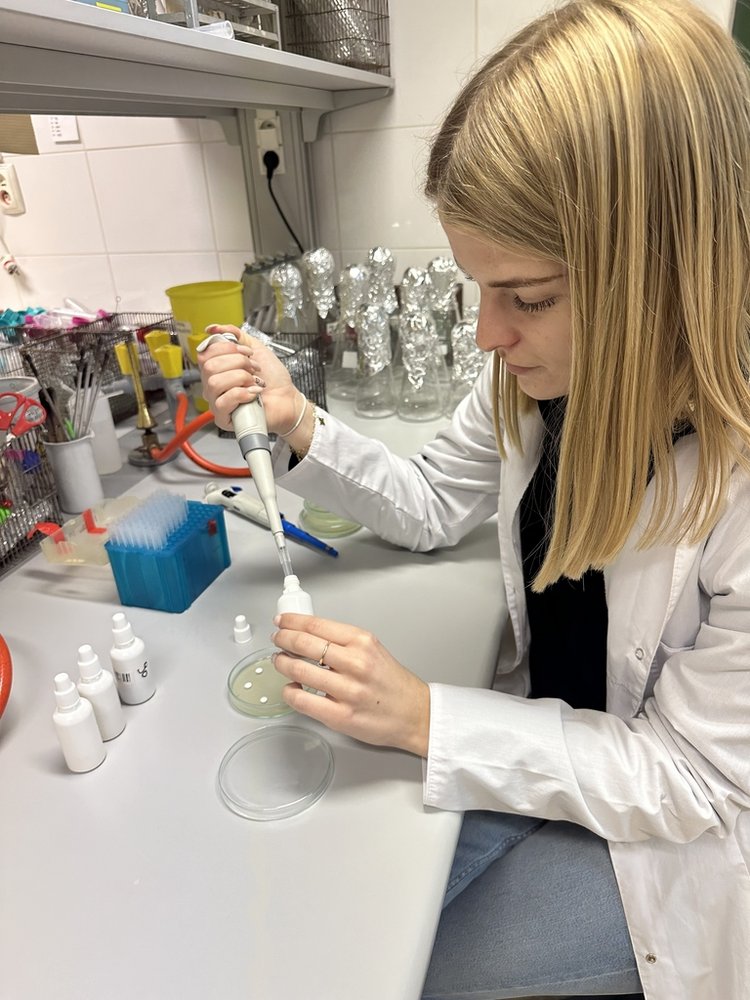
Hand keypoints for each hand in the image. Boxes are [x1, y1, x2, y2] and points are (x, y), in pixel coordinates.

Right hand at [197, 323, 299, 433]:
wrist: (288, 399)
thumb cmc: (273, 379)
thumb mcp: (255, 349)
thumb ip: (236, 335)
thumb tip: (213, 328)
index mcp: (217, 368)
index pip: (205, 353)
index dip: (227, 349)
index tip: (247, 353)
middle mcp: (213, 385)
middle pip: (209, 366)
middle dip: (237, 363)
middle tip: (254, 368)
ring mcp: (217, 401)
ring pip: (215, 383)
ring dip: (241, 378)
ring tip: (254, 382)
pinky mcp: (224, 417)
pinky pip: (222, 402)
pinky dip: (241, 394)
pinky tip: (253, 394)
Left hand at [272, 613, 430, 756]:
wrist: (414, 714)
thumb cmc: (392, 683)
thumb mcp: (372, 649)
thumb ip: (342, 641)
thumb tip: (308, 633)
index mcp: (362, 642)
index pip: (317, 625)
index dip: (292, 621)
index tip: (282, 621)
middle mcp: (355, 663)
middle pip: (304, 644)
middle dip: (283, 639)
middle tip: (277, 640)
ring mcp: (348, 691)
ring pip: (299, 671)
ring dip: (282, 663)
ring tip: (281, 661)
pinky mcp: (341, 716)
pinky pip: (302, 701)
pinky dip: (290, 692)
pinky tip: (291, 688)